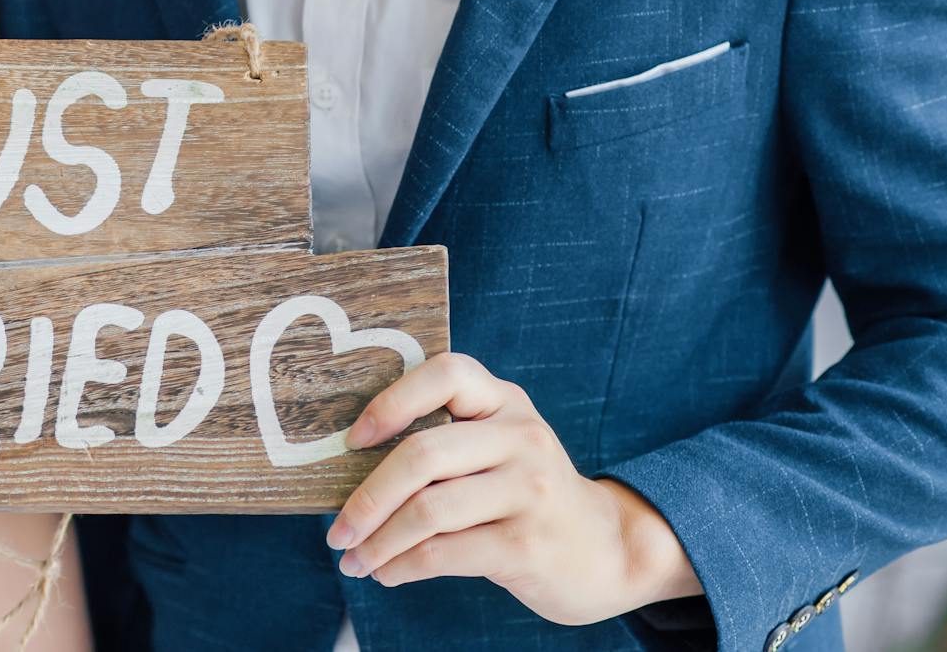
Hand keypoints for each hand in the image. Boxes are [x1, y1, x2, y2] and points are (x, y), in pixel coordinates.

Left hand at [327, 353, 701, 625]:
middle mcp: (521, 437)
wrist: (609, 550)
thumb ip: (445, 440)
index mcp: (505, 402)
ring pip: (428, 510)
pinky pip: (444, 553)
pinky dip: (403, 566)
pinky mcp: (527, 544)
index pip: (446, 374)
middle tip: (337, 530)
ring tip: (355, 558)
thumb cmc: (528, 494)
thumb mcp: (500, 447)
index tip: (352, 440)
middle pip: (423, 454)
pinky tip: (388, 572)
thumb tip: (349, 468)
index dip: (391, 401)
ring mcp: (529, 491)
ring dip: (378, 541)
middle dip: (367, 497)